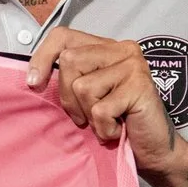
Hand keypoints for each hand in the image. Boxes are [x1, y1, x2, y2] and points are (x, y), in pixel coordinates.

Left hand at [26, 27, 187, 180]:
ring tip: (109, 121)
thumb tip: (32, 77)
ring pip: (83, 87)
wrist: (155, 151)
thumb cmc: (118, 124)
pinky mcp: (140, 86)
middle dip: (70, 97)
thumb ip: (70, 78)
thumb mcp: (88, 96)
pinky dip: (104, 128)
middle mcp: (122, 49)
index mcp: (106, 47)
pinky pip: (100, 109)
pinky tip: (120, 129)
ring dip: (90, 116)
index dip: (43, 57)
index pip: (63, 36)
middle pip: (69, 62)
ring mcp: (133, 65)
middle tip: (88, 116)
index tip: (34, 83)